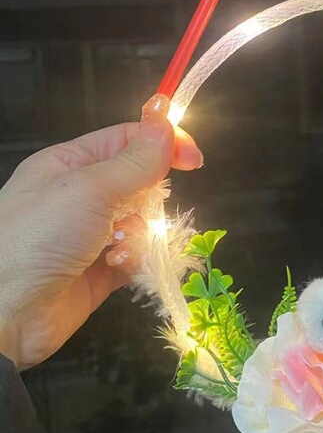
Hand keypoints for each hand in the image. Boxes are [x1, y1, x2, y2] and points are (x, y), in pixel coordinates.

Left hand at [0, 94, 202, 369]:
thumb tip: (166, 121)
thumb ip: (136, 160)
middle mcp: (82, 195)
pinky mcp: (102, 268)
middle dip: (149, 199)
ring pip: (145, 222)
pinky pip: (138, 255)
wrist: (7, 311)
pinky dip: (134, 260)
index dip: (164, 145)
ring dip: (140, 235)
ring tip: (116, 247)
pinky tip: (114, 267)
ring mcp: (92, 233)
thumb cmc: (35, 238)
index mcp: (71, 164)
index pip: (129, 140)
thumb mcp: (90, 188)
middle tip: (135, 211)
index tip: (194, 161)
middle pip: (142, 183)